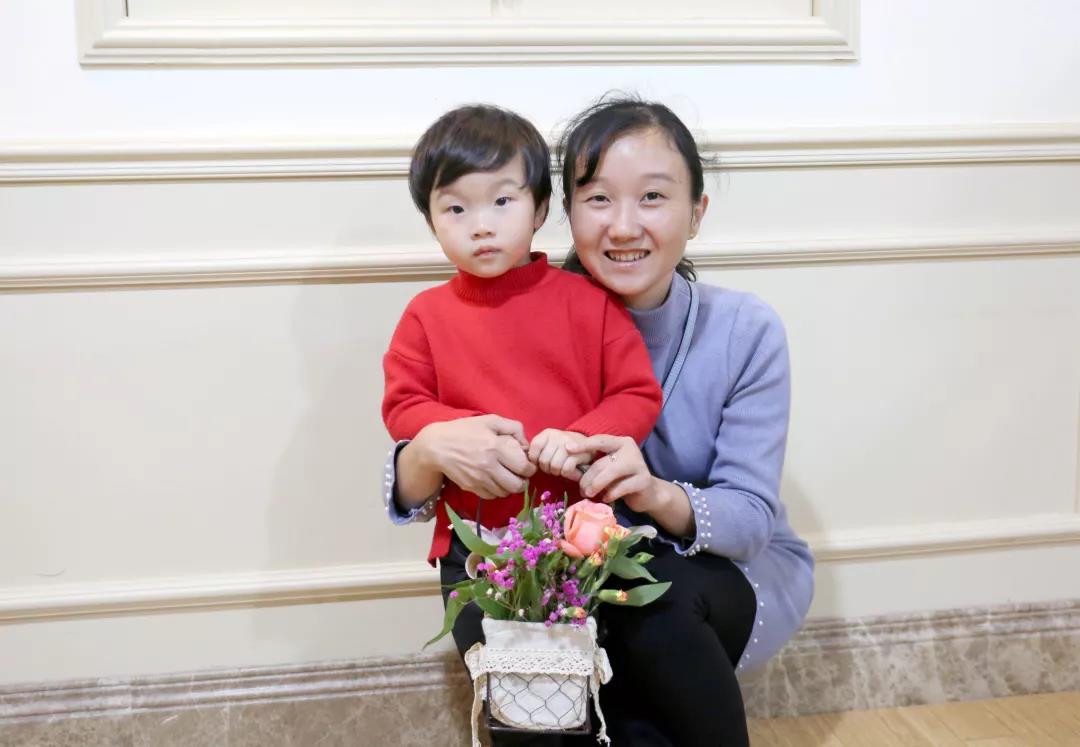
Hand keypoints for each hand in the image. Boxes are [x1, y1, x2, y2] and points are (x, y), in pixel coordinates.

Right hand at [414, 415, 535, 499]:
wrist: (437, 446)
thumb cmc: (465, 430)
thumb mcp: (490, 421)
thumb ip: (513, 428)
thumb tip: (526, 444)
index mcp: (496, 447)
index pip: (524, 468)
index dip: (530, 469)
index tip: (528, 465)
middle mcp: (489, 466)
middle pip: (517, 485)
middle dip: (523, 482)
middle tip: (520, 475)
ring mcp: (479, 479)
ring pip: (505, 493)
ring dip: (509, 487)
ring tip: (506, 478)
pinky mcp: (471, 487)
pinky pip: (491, 496)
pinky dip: (496, 491)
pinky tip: (494, 481)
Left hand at [527, 428, 591, 479]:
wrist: (586, 445)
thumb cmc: (562, 448)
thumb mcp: (548, 444)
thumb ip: (537, 450)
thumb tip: (527, 463)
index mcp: (547, 433)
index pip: (535, 447)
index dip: (535, 459)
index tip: (540, 462)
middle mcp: (558, 436)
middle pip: (544, 460)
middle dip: (546, 468)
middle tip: (551, 467)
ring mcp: (569, 444)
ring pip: (554, 466)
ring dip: (556, 472)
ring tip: (559, 469)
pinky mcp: (579, 454)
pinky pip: (566, 470)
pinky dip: (565, 473)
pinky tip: (567, 470)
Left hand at [567, 435, 662, 513]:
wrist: (648, 493)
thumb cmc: (622, 479)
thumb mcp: (609, 467)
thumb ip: (595, 463)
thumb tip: (571, 464)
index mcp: (621, 442)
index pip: (599, 441)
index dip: (583, 445)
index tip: (567, 448)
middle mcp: (631, 450)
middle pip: (601, 462)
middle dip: (587, 478)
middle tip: (581, 489)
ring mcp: (639, 464)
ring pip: (611, 473)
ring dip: (596, 486)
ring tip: (589, 494)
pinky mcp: (644, 480)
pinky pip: (620, 488)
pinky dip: (610, 494)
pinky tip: (606, 498)